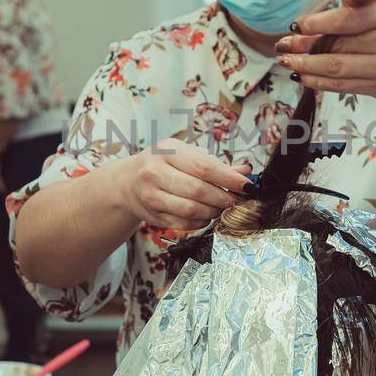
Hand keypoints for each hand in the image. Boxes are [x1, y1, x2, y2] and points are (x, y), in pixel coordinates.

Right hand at [118, 139, 252, 231]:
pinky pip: (183, 224)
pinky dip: (201, 222)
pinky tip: (206, 215)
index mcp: (167, 151)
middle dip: (223, 198)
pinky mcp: (151, 216)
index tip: (247, 186)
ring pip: (191, 210)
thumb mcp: (186, 155)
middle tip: (236, 201)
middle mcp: (154, 172)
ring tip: (221, 207)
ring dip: (213, 212)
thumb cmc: (165, 164)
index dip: (229, 178)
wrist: (128, 181)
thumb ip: (216, 164)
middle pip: (198, 191)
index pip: (204, 167)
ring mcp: (150, 195)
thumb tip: (246, 171)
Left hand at [275, 0, 375, 99]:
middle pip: (338, 46)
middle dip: (304, 46)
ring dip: (306, 67)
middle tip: (283, 45)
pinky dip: (320, 82)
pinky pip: (343, 86)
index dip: (318, 23)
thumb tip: (321, 7)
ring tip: (287, 62)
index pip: (347, 19)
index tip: (297, 24)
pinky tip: (304, 76)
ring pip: (337, 69)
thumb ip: (360, 3)